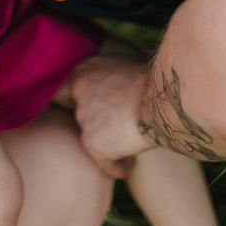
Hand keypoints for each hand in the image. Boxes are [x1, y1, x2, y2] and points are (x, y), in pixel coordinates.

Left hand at [70, 50, 151, 177]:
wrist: (162, 100)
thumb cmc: (151, 80)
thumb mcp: (124, 60)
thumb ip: (107, 68)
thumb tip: (111, 70)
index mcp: (83, 71)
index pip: (63, 89)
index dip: (76, 104)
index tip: (90, 112)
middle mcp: (78, 91)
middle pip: (76, 114)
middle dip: (92, 125)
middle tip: (111, 129)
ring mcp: (83, 116)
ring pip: (92, 138)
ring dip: (108, 143)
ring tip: (129, 142)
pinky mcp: (91, 142)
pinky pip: (104, 162)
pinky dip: (116, 165)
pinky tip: (129, 163)